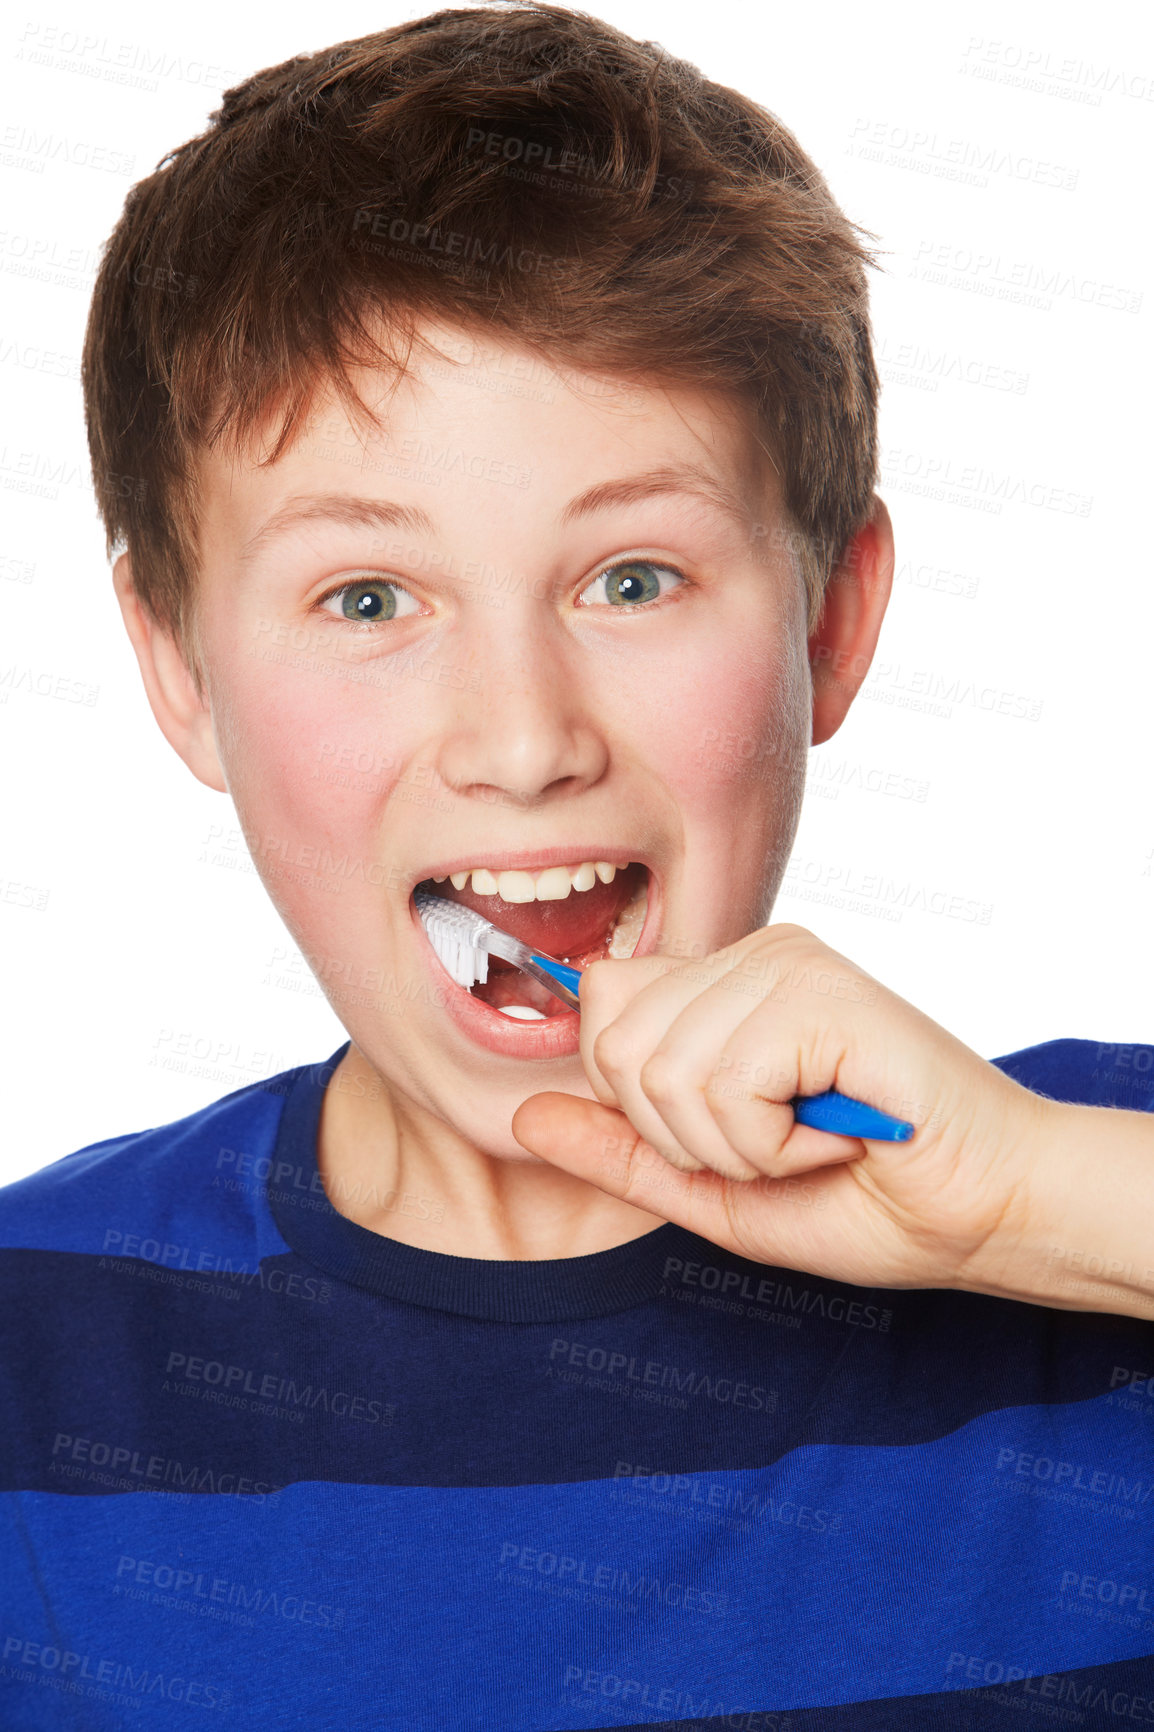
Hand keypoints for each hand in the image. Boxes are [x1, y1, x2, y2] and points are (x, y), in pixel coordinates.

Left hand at [511, 924, 1114, 1307]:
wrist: (983, 1214)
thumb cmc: (865, 1197)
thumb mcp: (714, 1189)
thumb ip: (621, 1151)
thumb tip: (522, 1117)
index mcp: (721, 986)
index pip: (602, 1008)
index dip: (641, 1100)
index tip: (729, 1133)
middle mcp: (750, 956)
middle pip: (617, 1043)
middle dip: (687, 1137)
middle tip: (778, 1143)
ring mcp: (786, 962)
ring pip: (664, 1070)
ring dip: (737, 1148)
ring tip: (814, 1136)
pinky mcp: (821, 990)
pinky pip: (725, 1082)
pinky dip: (774, 1144)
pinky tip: (838, 1129)